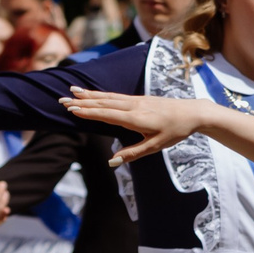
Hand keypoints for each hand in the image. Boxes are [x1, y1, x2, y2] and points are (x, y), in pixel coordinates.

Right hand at [60, 87, 210, 163]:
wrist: (192, 113)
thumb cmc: (175, 131)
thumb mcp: (155, 146)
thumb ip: (133, 153)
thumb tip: (112, 162)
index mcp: (135, 118)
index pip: (106, 114)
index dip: (87, 112)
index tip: (70, 109)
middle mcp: (133, 106)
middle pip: (102, 103)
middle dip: (81, 101)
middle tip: (61, 99)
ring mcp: (135, 101)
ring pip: (108, 97)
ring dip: (89, 94)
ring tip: (72, 91)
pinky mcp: (139, 99)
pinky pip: (115, 96)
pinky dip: (101, 94)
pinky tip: (93, 93)